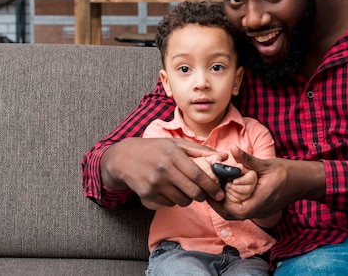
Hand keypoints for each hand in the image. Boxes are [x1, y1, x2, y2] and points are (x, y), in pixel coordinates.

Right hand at [101, 138, 226, 206]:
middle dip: (203, 196)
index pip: (198, 175)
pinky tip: (171, 191)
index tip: (220, 194)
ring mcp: (155, 183)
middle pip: (192, 191)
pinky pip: (169, 203)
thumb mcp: (175, 144)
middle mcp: (164, 169)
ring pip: (182, 200)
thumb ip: (200, 150)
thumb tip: (223, 156)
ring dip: (188, 199)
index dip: (211, 187)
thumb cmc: (154, 149)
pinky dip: (174, 200)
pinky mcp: (148, 193)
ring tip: (186, 190)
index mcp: (173, 154)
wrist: (124, 158)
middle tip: (205, 195)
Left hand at [207, 145, 325, 219]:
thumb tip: (232, 148)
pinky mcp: (262, 208)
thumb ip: (247, 160)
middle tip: (208, 190)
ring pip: (237, 213)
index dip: (218, 203)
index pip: (233, 211)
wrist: (304, 181)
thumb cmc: (287, 172)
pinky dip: (234, 202)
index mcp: (259, 202)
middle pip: (232, 214)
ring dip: (225, 203)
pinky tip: (229, 189)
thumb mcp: (266, 164)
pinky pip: (244, 209)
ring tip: (216, 188)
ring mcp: (260, 211)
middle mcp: (258, 211)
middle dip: (218, 204)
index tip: (209, 191)